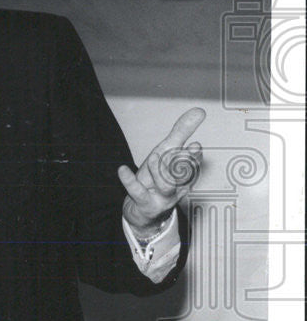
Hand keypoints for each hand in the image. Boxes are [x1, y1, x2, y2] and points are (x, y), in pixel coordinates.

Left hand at [118, 107, 204, 235]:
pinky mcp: (146, 203)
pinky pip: (138, 192)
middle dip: (183, 163)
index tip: (195, 145)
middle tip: (182, 150)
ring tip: (154, 157)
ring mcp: (162, 197)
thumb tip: (198, 111)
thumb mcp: (166, 152)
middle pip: (184, 176)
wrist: (143, 210)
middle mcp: (177, 186)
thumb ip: (181, 132)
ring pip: (166, 185)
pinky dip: (129, 180)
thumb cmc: (157, 177)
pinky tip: (122, 170)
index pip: (193, 164)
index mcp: (184, 173)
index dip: (194, 156)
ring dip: (160, 169)